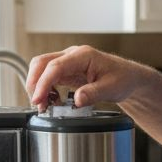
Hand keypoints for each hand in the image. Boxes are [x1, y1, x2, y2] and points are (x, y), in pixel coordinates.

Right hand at [26, 45, 157, 110]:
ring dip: (38, 86)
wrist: (128, 78)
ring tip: (44, 106)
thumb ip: (93, 93)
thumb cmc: (122, 79)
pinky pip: (48, 77)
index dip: (43, 83)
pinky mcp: (66, 71)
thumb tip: (77, 100)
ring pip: (42, 69)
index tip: (38, 99)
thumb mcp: (111, 88)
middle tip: (37, 104)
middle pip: (42, 63)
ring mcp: (68, 62)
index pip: (55, 66)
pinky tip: (52, 101)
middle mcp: (72, 56)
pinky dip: (45, 89)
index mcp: (83, 55)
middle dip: (34, 83)